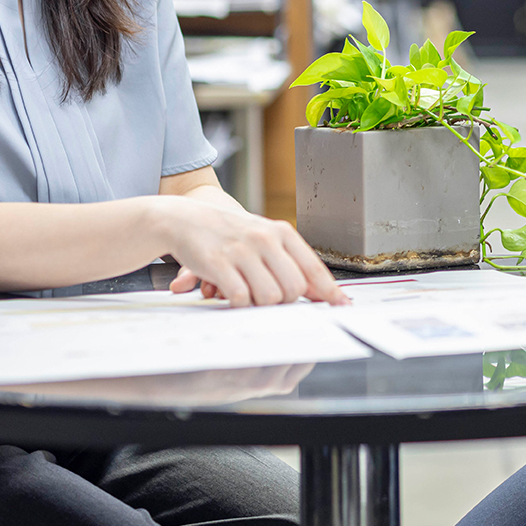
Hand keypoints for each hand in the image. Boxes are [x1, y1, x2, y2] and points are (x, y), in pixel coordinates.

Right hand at [156, 199, 348, 306]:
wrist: (185, 219)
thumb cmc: (227, 233)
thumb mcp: (264, 239)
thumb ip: (291, 263)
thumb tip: (319, 292)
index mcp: (281, 232)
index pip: (313, 268)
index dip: (329, 291)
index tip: (341, 305)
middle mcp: (265, 239)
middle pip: (294, 289)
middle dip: (285, 301)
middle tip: (269, 297)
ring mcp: (243, 250)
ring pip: (270, 296)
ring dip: (260, 304)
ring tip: (248, 293)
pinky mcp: (220, 263)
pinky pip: (242, 298)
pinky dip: (239, 304)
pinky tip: (232, 295)